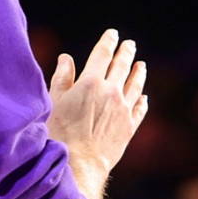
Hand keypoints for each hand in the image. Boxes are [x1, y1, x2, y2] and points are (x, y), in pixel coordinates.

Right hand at [46, 28, 148, 174]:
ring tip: (141, 65)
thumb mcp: (54, 102)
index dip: (108, 42)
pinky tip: (143, 97)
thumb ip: (62, 78)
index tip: (113, 34)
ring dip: (138, 73)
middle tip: (129, 44)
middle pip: (122, 66)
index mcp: (91, 82)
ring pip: (136, 85)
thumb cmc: (59, 134)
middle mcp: (111, 92)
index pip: (102, 54)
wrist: (79, 164)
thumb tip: (66, 58)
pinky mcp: (130, 127)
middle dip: (126, 53)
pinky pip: (140, 109)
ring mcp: (123, 109)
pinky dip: (142, 100)